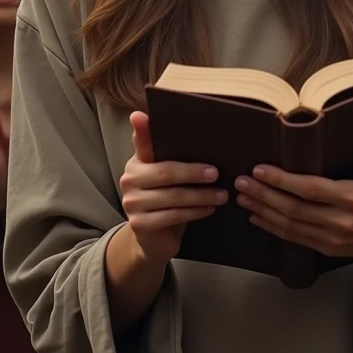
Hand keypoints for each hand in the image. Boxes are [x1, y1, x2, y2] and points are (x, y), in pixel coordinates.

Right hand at [119, 111, 226, 265]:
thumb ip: (174, 156)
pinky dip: (195, 212)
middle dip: (194, 172)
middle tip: (216, 173)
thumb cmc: (166, 200)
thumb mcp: (169, 177)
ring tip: (222, 195)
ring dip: (201, 196)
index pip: (140, 142)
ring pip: (173, 197)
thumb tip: (201, 136)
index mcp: (137, 162)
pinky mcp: (139, 224)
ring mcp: (132, 203)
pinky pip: (173, 216)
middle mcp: (129, 179)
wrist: (153, 238)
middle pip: (166, 172)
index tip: (140, 115)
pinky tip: (209, 208)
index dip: (140, 129)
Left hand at [235, 120, 352, 264]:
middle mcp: (339, 222)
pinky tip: (257, 217)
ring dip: (263, 211)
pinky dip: (273, 228)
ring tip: (242, 197)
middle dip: (263, 195)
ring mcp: (332, 239)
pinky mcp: (327, 249)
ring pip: (290, 226)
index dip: (282, 180)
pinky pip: (295, 239)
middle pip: (293, 209)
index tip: (260, 169)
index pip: (310, 189)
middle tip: (240, 182)